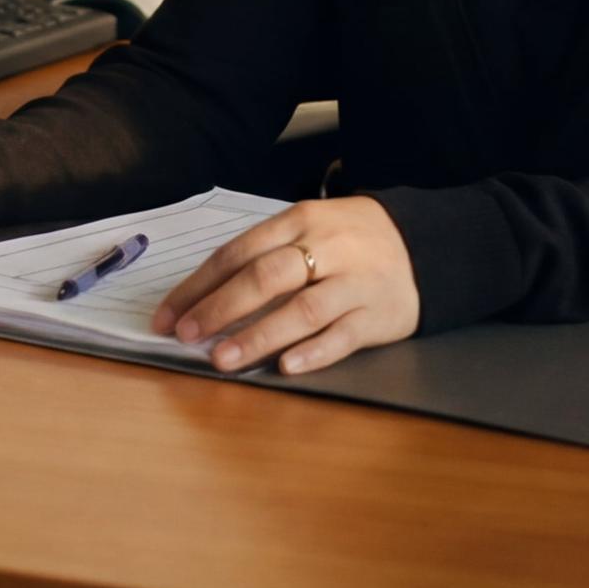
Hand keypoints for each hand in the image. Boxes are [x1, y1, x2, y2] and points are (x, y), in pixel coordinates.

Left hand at [151, 196, 419, 374]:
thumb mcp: (305, 230)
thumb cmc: (346, 242)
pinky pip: (344, 336)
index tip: (167, 316)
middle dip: (220, 308)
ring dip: (258, 336)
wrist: (421, 245)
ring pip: (303, 309)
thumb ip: (262, 257)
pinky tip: (286, 367)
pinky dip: (314, 352)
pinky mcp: (380, 314)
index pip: (237, 253)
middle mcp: (327, 248)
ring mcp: (356, 282)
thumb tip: (201, 299)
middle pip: (266, 277)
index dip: (198, 286)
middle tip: (187, 335)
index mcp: (299, 221)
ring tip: (222, 359)